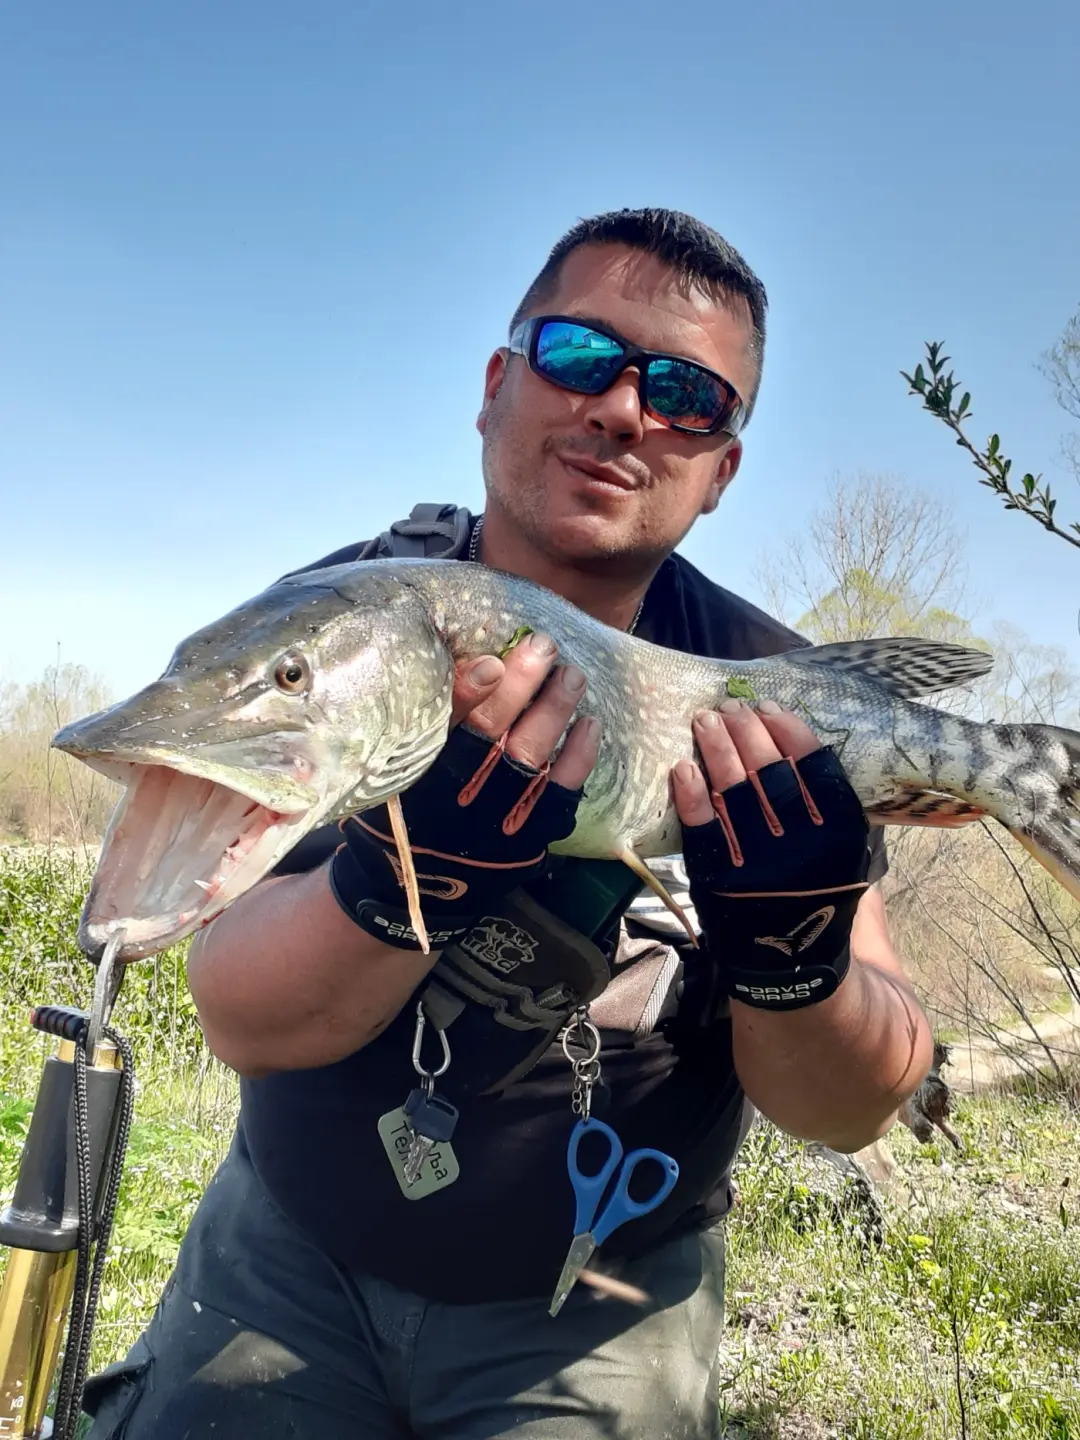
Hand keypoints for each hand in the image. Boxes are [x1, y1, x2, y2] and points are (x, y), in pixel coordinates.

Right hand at [329, 634, 599, 949]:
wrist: (415, 892)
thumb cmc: (399, 819)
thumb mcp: (389, 777)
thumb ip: (416, 729)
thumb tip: (456, 660)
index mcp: (419, 776)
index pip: (444, 727)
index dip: (468, 692)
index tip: (492, 661)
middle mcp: (459, 796)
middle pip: (494, 733)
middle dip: (522, 687)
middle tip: (544, 647)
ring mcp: (497, 819)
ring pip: (531, 758)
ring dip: (555, 712)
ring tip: (572, 675)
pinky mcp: (528, 838)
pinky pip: (561, 795)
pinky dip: (579, 759)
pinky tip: (590, 725)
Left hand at [671, 698, 870, 1010]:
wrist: (792, 970)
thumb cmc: (819, 902)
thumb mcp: (848, 860)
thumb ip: (835, 812)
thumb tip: (804, 748)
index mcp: (840, 836)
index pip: (815, 767)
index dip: (790, 731)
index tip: (770, 707)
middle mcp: (801, 846)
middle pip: (769, 770)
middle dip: (747, 730)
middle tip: (731, 707)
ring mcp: (757, 862)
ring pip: (733, 790)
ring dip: (717, 748)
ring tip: (706, 720)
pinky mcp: (719, 879)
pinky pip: (701, 827)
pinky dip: (691, 794)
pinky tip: (683, 766)